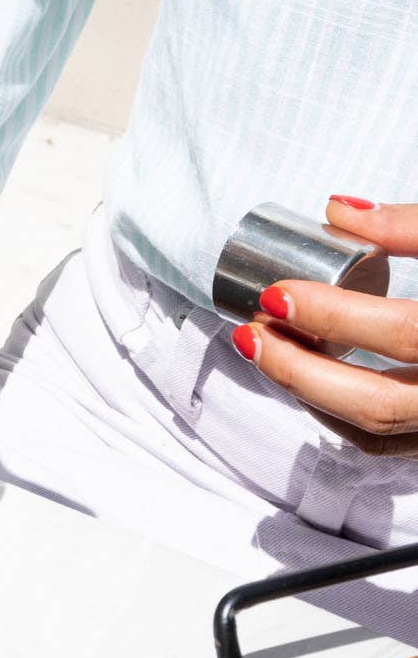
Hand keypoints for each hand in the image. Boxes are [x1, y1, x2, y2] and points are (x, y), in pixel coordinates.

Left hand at [231, 197, 417, 451]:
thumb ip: (416, 224)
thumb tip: (339, 212)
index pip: (403, 334)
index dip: (331, 316)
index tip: (277, 293)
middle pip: (376, 405)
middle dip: (299, 371)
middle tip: (255, 330)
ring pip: (375, 433)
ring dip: (310, 395)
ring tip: (270, 349)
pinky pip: (386, 445)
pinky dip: (337, 415)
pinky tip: (310, 377)